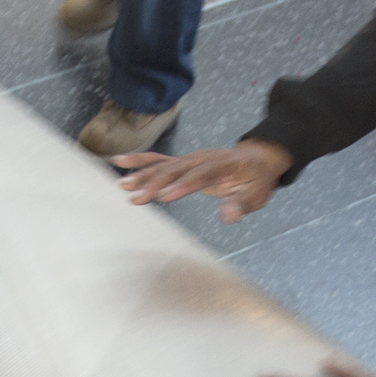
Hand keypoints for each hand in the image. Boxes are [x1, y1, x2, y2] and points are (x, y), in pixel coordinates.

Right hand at [114, 139, 292, 220]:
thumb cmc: (255, 180)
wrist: (255, 159)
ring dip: (142, 175)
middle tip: (136, 198)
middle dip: (155, 184)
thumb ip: (240, 205)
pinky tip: (119, 161)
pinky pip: (158, 160)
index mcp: (221, 166)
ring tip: (123, 186)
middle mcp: (201, 159)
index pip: (199, 176)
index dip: (183, 185)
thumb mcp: (255, 196)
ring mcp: (189, 159)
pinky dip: (139, 160)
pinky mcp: (182, 162)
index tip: (166, 197)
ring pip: (163, 165)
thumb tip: (228, 217)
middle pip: (175, 170)